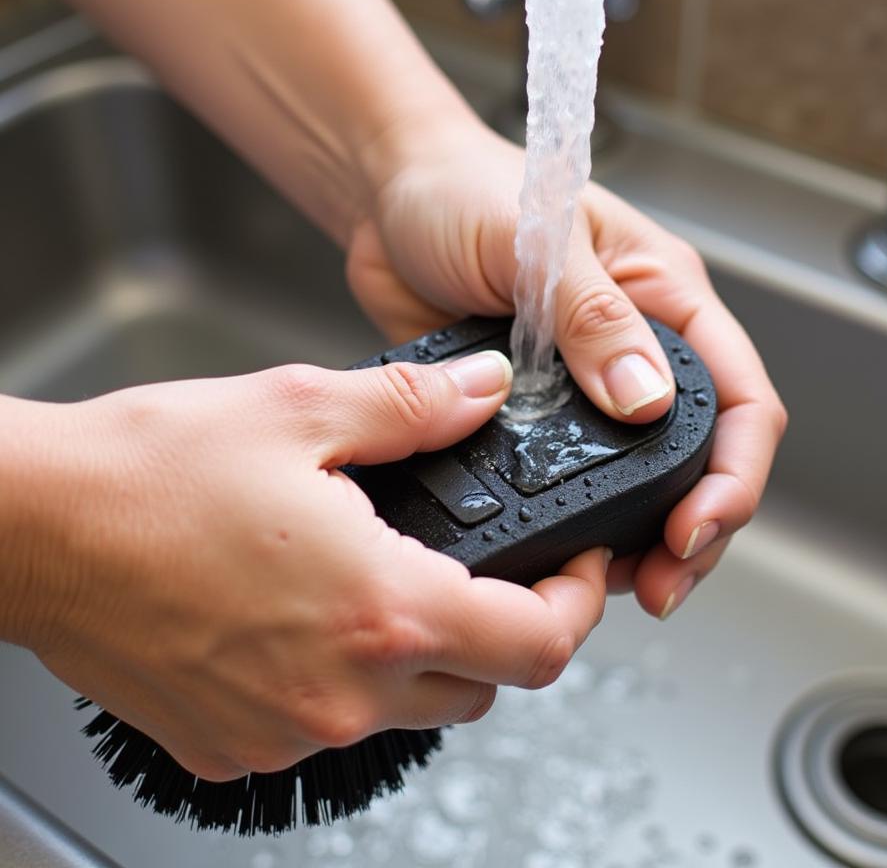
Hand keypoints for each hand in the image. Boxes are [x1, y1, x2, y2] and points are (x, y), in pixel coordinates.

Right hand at [4, 356, 607, 779]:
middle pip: (483, 685)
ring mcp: (287, 732)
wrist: (31, 529)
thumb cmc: (149, 473)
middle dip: (504, 628)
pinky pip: (329, 724)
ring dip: (425, 653)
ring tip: (389, 578)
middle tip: (488, 566)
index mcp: (380, 609)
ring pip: (411, 710)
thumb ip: (416, 407)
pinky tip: (311, 616)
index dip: (577, 606)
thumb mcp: (303, 410)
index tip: (577, 570)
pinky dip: (347, 678)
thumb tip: (484, 394)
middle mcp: (343, 692)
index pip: (537, 646)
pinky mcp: (234, 746)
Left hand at [350, 116, 786, 618]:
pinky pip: (571, 479)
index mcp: (664, 297)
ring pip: (643, 479)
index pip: (738, 394)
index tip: (695, 525)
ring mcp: (585, 386)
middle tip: (662, 582)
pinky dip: (581, 520)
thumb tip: (644, 400)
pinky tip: (570, 549)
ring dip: (643, 536)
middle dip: (695, 525)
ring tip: (625, 583)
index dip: (733, 471)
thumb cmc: (466, 189)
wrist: (389, 200)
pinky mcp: (531, 413)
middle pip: (702, 455)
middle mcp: (636, 348)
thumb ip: (593, 318)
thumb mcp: (539, 241)